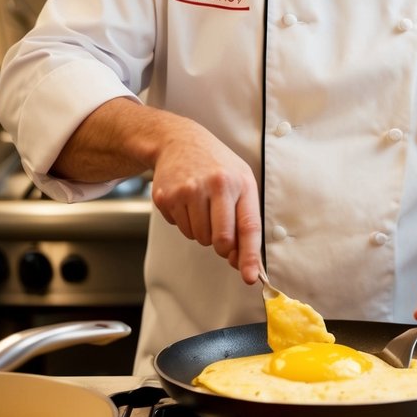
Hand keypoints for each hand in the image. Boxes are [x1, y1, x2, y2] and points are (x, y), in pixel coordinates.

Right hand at [150, 115, 262, 281]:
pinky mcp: (166, 197)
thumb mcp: (240, 182)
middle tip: (219, 224)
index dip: (250, 256)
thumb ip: (244, 220)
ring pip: (199, 237)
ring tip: (201, 203)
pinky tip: (186, 200)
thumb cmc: (215, 164)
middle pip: (220, 240)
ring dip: (202, 230)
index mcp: (238, 182)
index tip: (250, 277)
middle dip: (221, 244)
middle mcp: (214, 185)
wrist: (179, 140)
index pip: (247, 226)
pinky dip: (184, 221)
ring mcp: (187, 191)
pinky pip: (180, 228)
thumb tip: (240, 260)